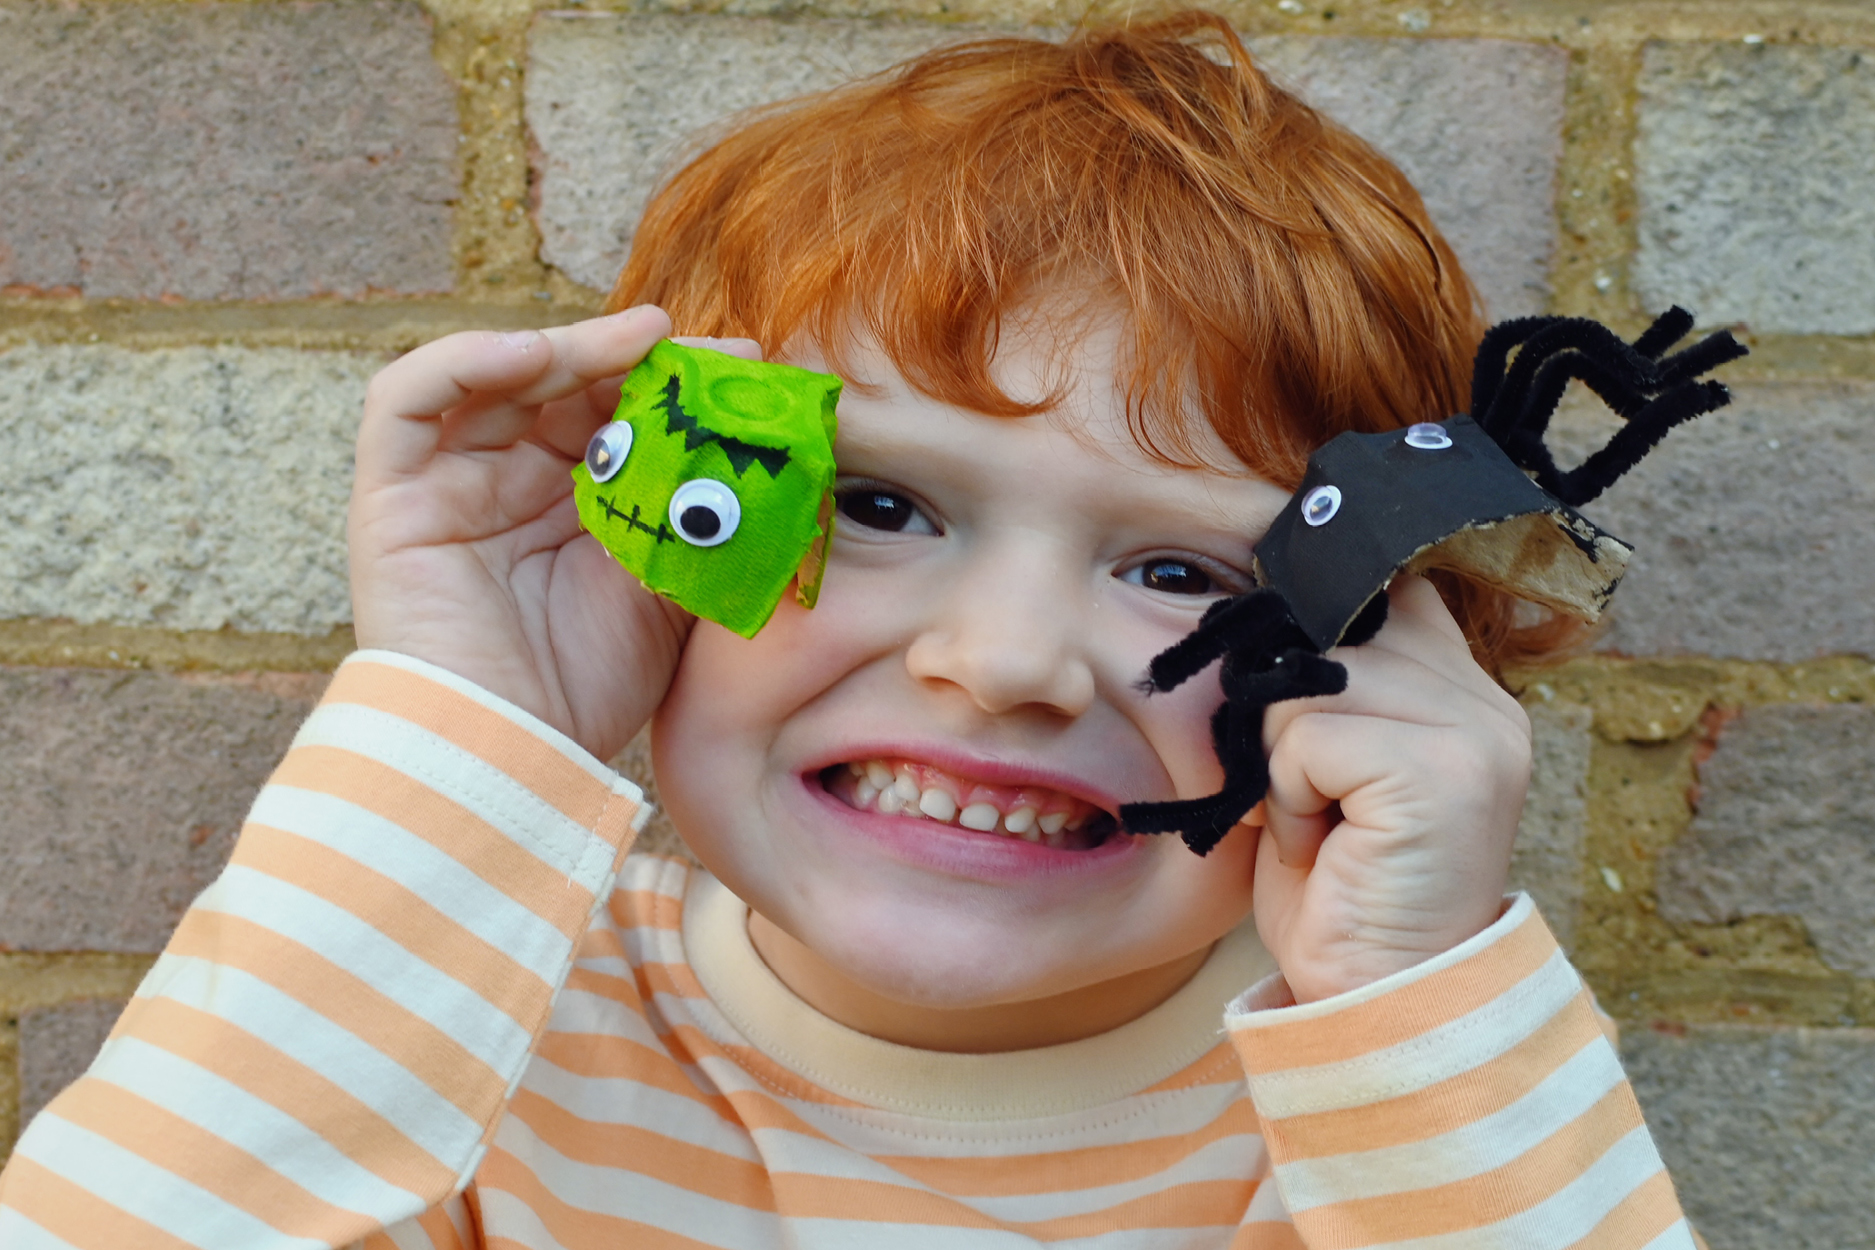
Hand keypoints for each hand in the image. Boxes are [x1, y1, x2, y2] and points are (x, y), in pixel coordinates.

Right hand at [348, 305, 758, 760]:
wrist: (510, 757)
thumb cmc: (590, 691)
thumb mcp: (673, 593)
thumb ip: (706, 524)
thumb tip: (776, 468)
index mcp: (573, 505)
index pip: (619, 413)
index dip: (675, 385)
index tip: (744, 370)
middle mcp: (509, 484)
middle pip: (566, 385)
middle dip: (636, 358)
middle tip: (703, 348)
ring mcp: (449, 484)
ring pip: (498, 376)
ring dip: (569, 345)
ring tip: (638, 339)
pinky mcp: (393, 495)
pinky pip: (406, 400)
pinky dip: (465, 361)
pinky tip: (535, 354)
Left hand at [1246, 576, 1531, 1003]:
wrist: (1374, 997)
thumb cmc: (1341, 887)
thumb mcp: (1336, 765)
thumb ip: (1333, 683)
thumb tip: (1270, 606)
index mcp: (1464, 690)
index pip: (1382, 588)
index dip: (1320, 630)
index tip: (1304, 703)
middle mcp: (1485, 703)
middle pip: (1325, 636)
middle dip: (1286, 724)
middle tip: (1319, 803)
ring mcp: (1473, 734)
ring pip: (1306, 685)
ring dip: (1283, 766)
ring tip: (1325, 825)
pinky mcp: (1439, 772)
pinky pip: (1306, 739)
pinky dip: (1288, 797)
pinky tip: (1327, 844)